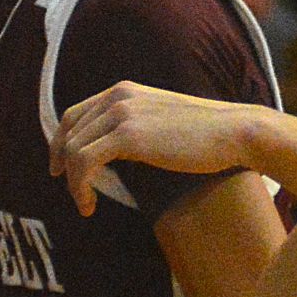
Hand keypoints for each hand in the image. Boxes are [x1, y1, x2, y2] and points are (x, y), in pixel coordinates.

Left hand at [50, 83, 257, 217]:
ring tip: (85, 205)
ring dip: (73, 182)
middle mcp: (118, 96)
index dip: (61, 142)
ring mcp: (122, 113)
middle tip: (75, 193)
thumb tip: (115, 155)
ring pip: (74, 150)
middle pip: (69, 131)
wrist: (235, 132)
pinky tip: (89, 205)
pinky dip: (79, 186)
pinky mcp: (128, 135)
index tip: (61, 169)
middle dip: (63, 165)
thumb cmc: (207, 137)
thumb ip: (136, 131)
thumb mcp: (162, 125)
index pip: (75, 114)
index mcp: (124, 91)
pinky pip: (84, 162)